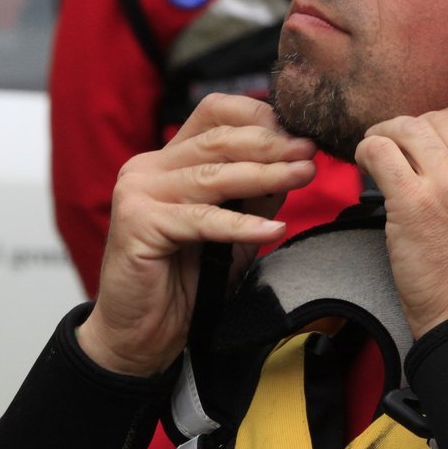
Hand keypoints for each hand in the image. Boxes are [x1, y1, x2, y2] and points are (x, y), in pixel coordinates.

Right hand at [77, 93, 316, 375]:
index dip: (258, 116)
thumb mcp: (231, 230)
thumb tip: (296, 163)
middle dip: (270, 143)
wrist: (141, 335)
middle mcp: (148, 167)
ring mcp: (138, 192)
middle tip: (310, 152)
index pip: (213, 113)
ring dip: (265, 175)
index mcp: (167, 160)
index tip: (299, 133)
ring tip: (304, 175)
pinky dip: (241, 225)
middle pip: (217, 140)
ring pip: (212, 176)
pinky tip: (275, 230)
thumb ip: (255, 195)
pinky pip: (200, 220)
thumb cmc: (185, 283)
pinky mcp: (137, 223)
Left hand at [355, 106, 447, 341]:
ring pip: (409, 129)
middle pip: (441, 120)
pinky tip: (366, 161)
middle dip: (417, 128)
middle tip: (402, 145)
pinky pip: (381, 152)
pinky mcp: (413, 202)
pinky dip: (368, 150)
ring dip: (388, 133)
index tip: (436, 130)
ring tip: (378, 148)